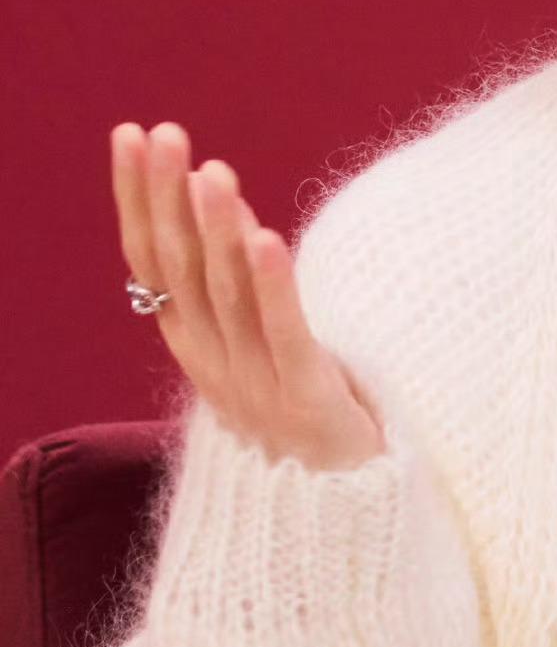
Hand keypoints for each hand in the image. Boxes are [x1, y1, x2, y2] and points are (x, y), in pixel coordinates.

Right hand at [111, 122, 384, 469]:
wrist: (334, 513)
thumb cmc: (296, 409)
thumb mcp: (254, 340)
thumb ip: (236, 276)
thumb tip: (222, 202)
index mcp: (191, 345)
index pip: (151, 260)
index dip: (140, 197)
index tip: (132, 136)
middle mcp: (210, 361)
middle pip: (180, 270)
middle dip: (169, 197)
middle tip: (166, 134)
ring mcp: (254, 382)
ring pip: (226, 296)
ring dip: (217, 229)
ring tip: (213, 170)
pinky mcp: (306, 398)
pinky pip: (285, 333)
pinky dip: (273, 283)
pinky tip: (266, 234)